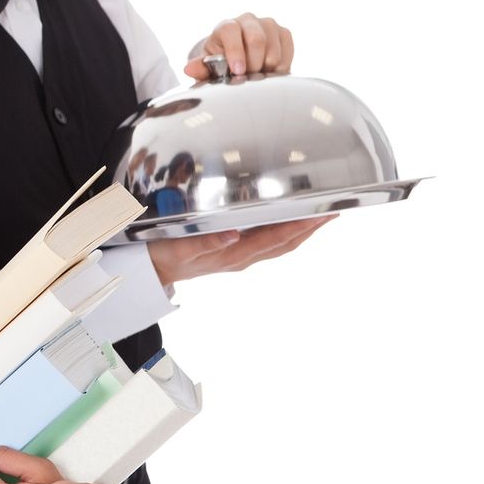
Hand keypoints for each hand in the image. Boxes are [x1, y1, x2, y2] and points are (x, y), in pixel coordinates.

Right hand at [148, 215, 332, 290]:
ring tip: (319, 216)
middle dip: (310, 229)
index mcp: (231, 254)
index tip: (322, 213)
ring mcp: (238, 258)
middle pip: (285, 243)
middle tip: (333, 211)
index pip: (275, 238)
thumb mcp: (176, 248)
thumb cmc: (162, 256)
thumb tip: (232, 234)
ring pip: (279, 245)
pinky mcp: (232, 255)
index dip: (301, 226)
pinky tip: (288, 224)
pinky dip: (284, 234)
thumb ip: (203, 242)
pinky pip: (267, 245)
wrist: (150, 273)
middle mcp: (240, 257)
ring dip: (302, 232)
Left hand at [184, 13, 294, 78]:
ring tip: (257, 76)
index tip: (238, 71)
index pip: (230, 30)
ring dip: (266, 67)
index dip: (235, 51)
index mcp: (225, 26)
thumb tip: (189, 69)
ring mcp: (268, 25)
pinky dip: (280, 66)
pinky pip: (287, 50)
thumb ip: (199, 68)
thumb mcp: (207, 66)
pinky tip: (270, 72)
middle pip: (256, 38)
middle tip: (249, 77)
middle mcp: (247, 20)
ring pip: (273, 47)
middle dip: (253, 63)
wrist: (238, 58)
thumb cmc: (221, 62)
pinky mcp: (283, 33)